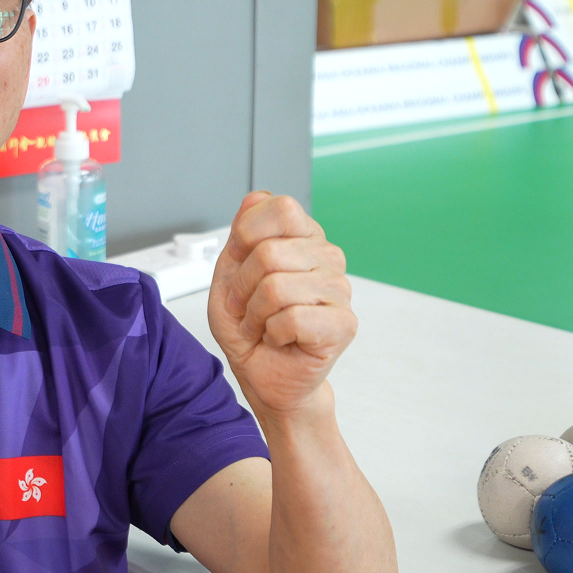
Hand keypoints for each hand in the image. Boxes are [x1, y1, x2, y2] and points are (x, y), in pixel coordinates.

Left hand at [206, 192, 355, 415]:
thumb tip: (256, 197)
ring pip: (276, 286)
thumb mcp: (228, 276)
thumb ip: (241, 236)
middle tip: (248, 308)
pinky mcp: (343, 323)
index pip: (281, 207)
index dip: (247, 236)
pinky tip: (280, 339)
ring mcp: (339, 289)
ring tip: (263, 325)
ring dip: (255, 315)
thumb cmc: (250, 328)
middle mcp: (326, 257)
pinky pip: (292, 318)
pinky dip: (272, 334)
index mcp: (303, 237)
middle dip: (242, 288)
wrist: (264, 376)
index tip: (239, 264)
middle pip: (269, 252)